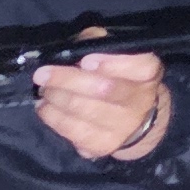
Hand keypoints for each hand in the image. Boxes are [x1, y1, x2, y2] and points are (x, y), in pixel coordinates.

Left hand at [30, 39, 170, 161]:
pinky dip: (52, 117)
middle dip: (67, 80)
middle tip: (42, 75)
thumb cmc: (117, 79)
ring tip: (44, 90)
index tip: (86, 61)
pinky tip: (45, 107)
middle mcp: (140, 102)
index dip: (113, 63)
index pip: (142, 67)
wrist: (133, 121)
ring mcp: (123, 127)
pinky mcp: (103, 146)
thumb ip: (98, 44)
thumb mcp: (116, 56)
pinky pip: (72, 131)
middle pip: (103, 89)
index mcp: (147, 75)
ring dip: (55, 98)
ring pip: (84, 111)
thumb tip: (75, 46)